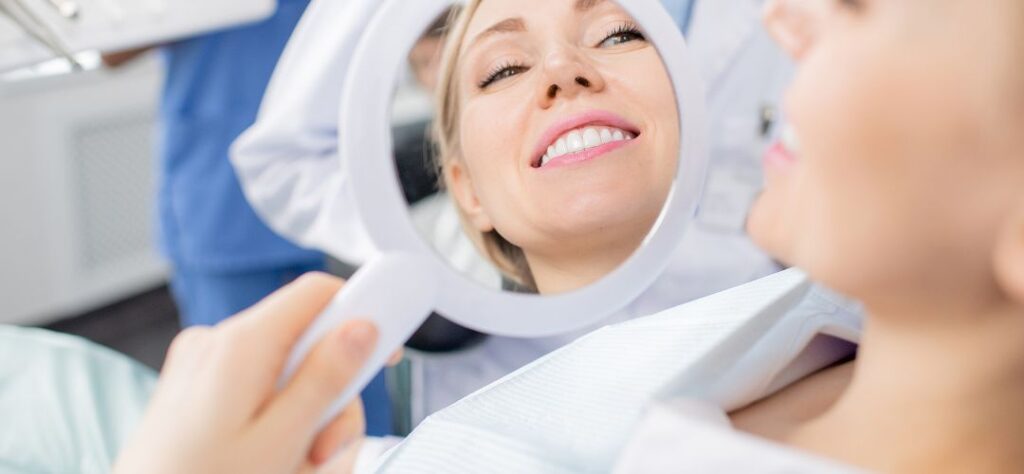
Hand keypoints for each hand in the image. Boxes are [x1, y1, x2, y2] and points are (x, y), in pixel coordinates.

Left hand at [114, 273, 390, 473]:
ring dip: (304, 419)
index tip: (384, 351)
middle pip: (306, 342)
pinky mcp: (193, 389)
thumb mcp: (280, 440)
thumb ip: (325, 379)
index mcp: (238, 344)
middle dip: (329, 395)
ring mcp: (200, 365)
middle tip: (323, 450)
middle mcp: (216, 342)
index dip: (361, 312)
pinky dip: (274, 422)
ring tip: (293, 468)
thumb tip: (363, 327)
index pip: (317, 292)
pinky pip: (256, 390)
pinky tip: (270, 461)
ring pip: (285, 372)